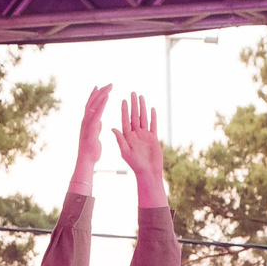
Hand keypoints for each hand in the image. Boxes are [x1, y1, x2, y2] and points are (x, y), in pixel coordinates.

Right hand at [69, 85, 110, 194]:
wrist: (87, 160)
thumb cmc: (91, 151)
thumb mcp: (95, 136)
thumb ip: (96, 128)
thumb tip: (99, 122)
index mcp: (87, 122)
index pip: (91, 106)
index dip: (95, 96)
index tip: (100, 87)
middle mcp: (85, 120)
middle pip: (92, 102)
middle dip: (100, 92)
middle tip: (109, 84)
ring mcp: (87, 123)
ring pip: (94, 104)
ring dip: (102, 94)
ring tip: (109, 87)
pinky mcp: (90, 127)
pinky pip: (97, 112)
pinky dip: (101, 103)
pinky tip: (107, 97)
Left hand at [112, 91, 165, 207]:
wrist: (148, 172)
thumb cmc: (135, 164)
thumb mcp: (125, 152)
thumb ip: (120, 139)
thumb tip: (112, 128)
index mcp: (128, 136)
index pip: (125, 120)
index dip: (124, 110)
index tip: (122, 100)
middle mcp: (136, 134)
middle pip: (135, 116)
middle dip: (133, 104)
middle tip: (132, 93)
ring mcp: (145, 135)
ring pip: (144, 118)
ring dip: (142, 107)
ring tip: (141, 97)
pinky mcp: (153, 138)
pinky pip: (153, 125)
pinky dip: (153, 117)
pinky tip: (152, 108)